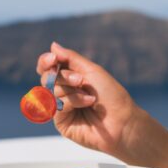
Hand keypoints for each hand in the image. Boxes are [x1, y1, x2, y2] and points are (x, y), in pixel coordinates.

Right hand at [36, 42, 145, 157]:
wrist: (122, 119)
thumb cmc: (111, 95)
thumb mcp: (92, 71)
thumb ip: (70, 58)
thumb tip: (53, 45)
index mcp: (70, 78)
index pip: (48, 67)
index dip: (46, 61)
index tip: (53, 59)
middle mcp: (64, 91)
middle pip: (47, 78)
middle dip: (63, 77)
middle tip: (80, 80)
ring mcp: (61, 107)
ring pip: (50, 91)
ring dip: (71, 90)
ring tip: (90, 97)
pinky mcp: (61, 122)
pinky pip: (55, 106)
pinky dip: (72, 101)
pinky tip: (87, 104)